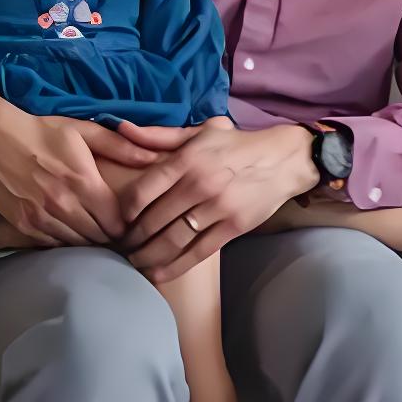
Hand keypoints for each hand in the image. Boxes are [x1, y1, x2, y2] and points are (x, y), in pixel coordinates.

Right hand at [0, 89, 163, 246]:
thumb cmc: (43, 131)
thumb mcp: (84, 130)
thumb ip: (120, 146)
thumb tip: (152, 157)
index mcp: (83, 181)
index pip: (116, 221)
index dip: (126, 224)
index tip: (129, 221)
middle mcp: (63, 204)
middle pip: (99, 237)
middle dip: (110, 236)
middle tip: (115, 231)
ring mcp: (41, 217)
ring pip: (77, 244)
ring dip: (89, 241)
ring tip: (96, 234)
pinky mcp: (23, 225)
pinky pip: (53, 245)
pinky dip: (65, 242)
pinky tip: (71, 232)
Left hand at [118, 124, 319, 283]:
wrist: (284, 160)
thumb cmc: (237, 144)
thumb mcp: (200, 132)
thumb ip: (160, 135)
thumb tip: (122, 128)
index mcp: (187, 159)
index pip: (142, 190)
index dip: (124, 211)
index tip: (117, 220)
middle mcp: (200, 184)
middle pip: (153, 220)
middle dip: (131, 238)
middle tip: (120, 247)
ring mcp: (217, 208)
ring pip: (172, 240)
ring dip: (148, 256)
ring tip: (134, 262)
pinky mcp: (233, 227)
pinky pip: (198, 252)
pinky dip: (174, 266)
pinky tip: (157, 273)